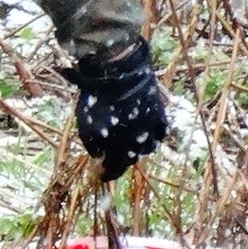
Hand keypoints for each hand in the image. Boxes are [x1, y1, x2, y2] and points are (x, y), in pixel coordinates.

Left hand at [66, 41, 169, 177]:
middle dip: (121, 161)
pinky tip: (147, 136)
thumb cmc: (98, 99)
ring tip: (128, 149)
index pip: (117, 168)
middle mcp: (141, 139)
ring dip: (138, 150)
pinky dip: (154, 136)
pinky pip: (161, 131)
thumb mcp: (86, 125)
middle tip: (112, 160)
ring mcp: (153, 125)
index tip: (101, 175)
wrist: (119, 72)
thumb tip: (98, 156)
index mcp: (122, 145)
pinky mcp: (160, 111)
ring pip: (149, 147)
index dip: (108, 174)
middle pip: (133, 158)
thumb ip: (92, 144)